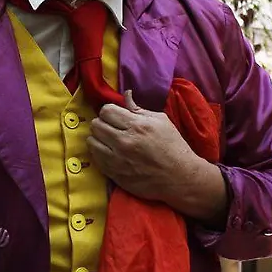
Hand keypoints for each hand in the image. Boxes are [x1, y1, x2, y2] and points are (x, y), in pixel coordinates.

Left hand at [88, 91, 227, 221]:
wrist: (179, 177)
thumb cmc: (173, 146)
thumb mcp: (161, 121)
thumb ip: (139, 108)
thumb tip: (126, 94)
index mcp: (136, 126)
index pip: (106, 110)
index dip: (110, 111)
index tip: (116, 116)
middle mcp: (124, 142)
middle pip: (96, 124)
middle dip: (103, 123)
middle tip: (112, 128)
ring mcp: (117, 160)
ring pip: (91, 141)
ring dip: (98, 138)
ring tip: (109, 140)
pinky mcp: (114, 174)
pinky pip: (95, 158)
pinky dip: (99, 153)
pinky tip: (110, 152)